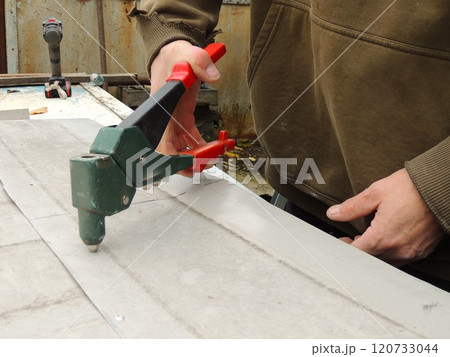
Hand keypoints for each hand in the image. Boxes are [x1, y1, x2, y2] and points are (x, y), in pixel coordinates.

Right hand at [150, 40, 220, 155]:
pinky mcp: (182, 118)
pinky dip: (200, 146)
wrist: (172, 53)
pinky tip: (213, 147)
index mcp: (163, 109)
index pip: (162, 143)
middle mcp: (165, 119)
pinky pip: (189, 139)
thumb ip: (200, 62)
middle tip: (207, 163)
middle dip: (187, 163)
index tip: (192, 161)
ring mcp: (173, 120)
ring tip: (214, 157)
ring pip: (180, 149)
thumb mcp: (188, 53)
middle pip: (170, 152)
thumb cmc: (174, 55)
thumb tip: (213, 75)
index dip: (174, 158)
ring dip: (196, 157)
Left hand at [326, 168, 444, 265]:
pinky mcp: (422, 251)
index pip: (355, 253)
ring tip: (368, 239)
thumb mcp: (376, 192)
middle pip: (369, 260)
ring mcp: (411, 252)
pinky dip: (388, 254)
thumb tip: (333, 214)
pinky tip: (386, 241)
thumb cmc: (412, 188)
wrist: (444, 188)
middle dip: (357, 251)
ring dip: (373, 254)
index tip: (341, 240)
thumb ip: (352, 207)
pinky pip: (400, 260)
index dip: (344, 247)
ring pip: (384, 262)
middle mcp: (397, 250)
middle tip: (352, 239)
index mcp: (383, 237)